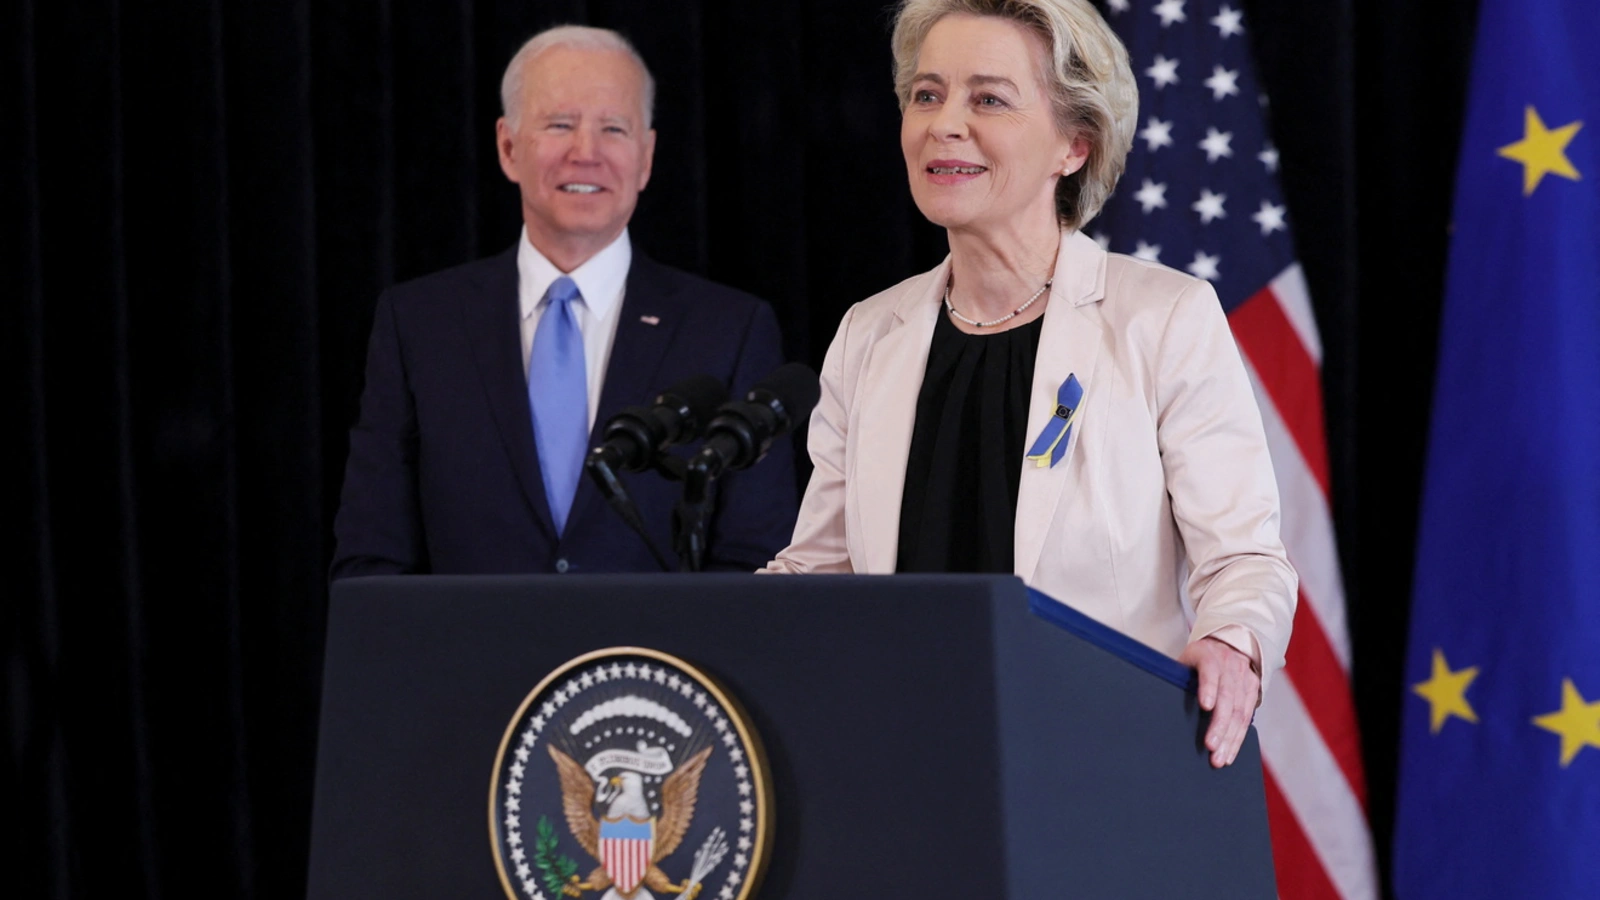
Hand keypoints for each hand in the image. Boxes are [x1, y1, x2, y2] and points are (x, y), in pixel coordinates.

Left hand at [1178, 636, 1259, 767]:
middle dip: (1219, 724)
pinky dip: (1239, 737)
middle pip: (1227, 697)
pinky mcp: (1253, 689)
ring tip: (1219, 758)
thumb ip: (1176, 677)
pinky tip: (1230, 752)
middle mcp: (1229, 664)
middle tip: (1210, 746)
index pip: (1209, 670)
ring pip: (1240, 711)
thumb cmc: (1196, 659)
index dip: (1208, 688)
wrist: (1226, 644)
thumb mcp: (1184, 660)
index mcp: (1206, 654)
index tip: (1205, 705)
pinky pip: (1248, 716)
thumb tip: (1153, 702)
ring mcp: (1243, 677)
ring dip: (1230, 738)